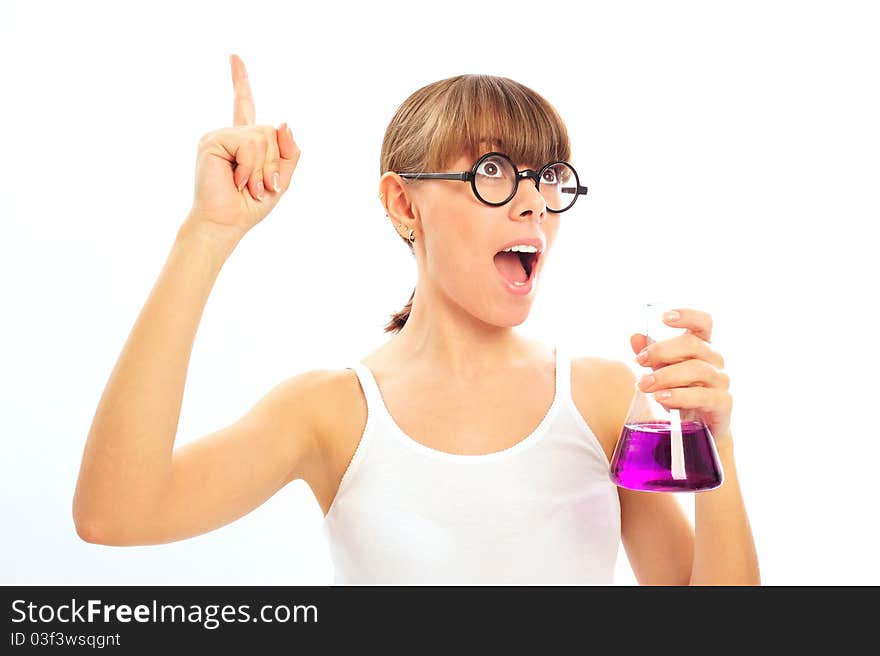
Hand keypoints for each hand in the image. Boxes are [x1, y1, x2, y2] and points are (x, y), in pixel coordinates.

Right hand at [185, 54, 300, 243]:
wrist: (226, 223)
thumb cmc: (250, 205)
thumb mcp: (281, 179)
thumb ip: (289, 151)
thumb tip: (284, 122)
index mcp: (244, 141)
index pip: (243, 104)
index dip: (240, 80)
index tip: (233, 56)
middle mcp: (230, 134)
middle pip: (272, 131)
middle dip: (274, 164)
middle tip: (260, 188)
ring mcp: (219, 136)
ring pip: (262, 137)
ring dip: (263, 168)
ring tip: (250, 186)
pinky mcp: (211, 141)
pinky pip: (248, 143)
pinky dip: (250, 166)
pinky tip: (237, 180)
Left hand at [629, 308, 732, 443]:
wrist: (696, 431)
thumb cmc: (679, 393)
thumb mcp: (661, 371)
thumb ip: (649, 354)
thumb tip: (635, 337)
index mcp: (701, 347)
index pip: (703, 323)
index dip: (687, 315)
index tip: (664, 317)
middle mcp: (714, 360)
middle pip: (693, 345)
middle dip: (662, 351)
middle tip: (639, 361)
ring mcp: (721, 381)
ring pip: (697, 369)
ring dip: (666, 375)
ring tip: (644, 384)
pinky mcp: (723, 404)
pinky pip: (704, 396)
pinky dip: (680, 396)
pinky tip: (661, 398)